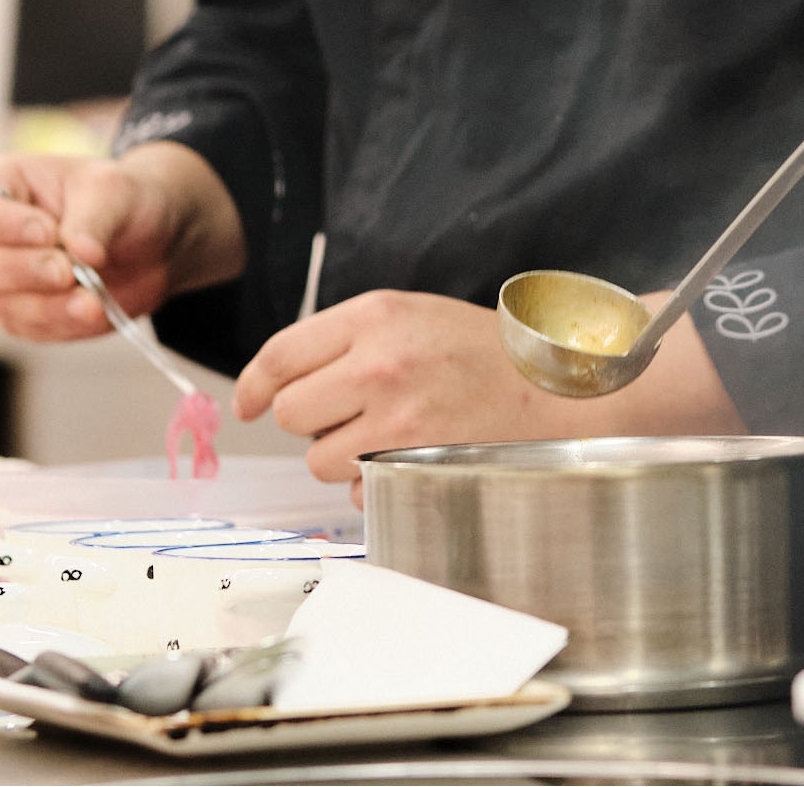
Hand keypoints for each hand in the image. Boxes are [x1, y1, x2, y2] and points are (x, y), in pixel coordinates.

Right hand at [0, 145, 240, 338]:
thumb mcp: (116, 192)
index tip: (48, 232)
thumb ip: (94, 219)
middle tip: (66, 270)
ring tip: (91, 300)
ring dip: (48, 305)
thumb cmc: (124, 199)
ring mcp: (4, 279)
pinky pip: (30, 327)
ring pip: (2, 302)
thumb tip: (80, 254)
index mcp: (2, 186)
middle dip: (21, 270)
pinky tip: (92, 309)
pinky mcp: (27, 312)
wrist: (155, 239)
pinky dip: (63, 321)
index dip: (0, 225)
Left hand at [234, 289, 743, 487]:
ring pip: (320, 457)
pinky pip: (358, 489)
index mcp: (374, 315)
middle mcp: (378, 362)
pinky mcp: (414, 459)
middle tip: (350, 412)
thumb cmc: (481, 350)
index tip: (248, 403)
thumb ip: (348, 339)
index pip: (282, 354)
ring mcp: (396, 415)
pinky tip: (412, 455)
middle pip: (293, 411)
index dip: (255, 385)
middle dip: (313, 419)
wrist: (555, 382)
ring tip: (390, 433)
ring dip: (343, 455)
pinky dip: (374, 483)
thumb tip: (277, 383)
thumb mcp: (411, 316)